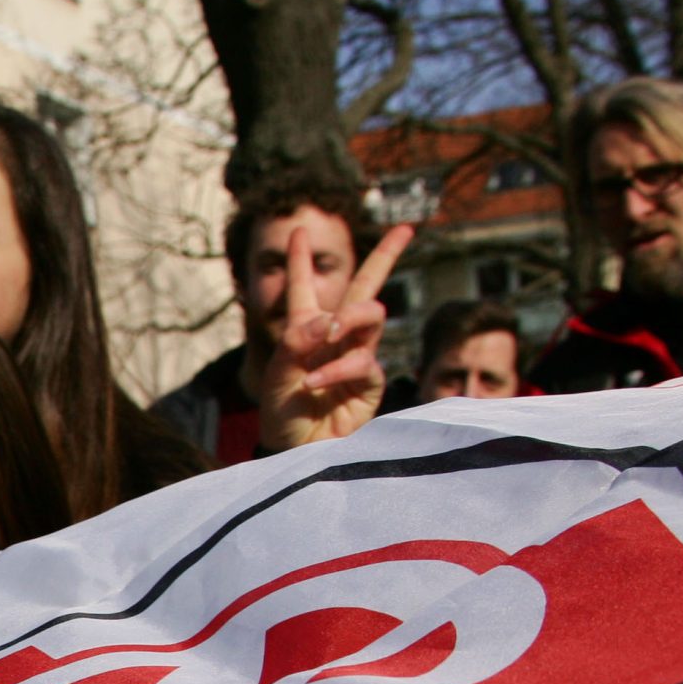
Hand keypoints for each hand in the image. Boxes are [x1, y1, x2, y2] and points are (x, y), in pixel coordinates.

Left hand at [257, 222, 414, 451]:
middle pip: (366, 288)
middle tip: (405, 229)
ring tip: (328, 334)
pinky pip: (362, 361)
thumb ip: (297, 342)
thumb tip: (329, 320)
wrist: (294, 453)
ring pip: (371, 314)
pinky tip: (314, 382)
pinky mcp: (369, 383)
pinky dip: (336, 369)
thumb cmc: (282, 415)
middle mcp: (335, 338)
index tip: (297, 230)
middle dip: (387, 256)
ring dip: (350, 318)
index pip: (304, 287)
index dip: (300, 259)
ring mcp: (356, 357)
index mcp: (306, 330)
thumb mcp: (277, 375)